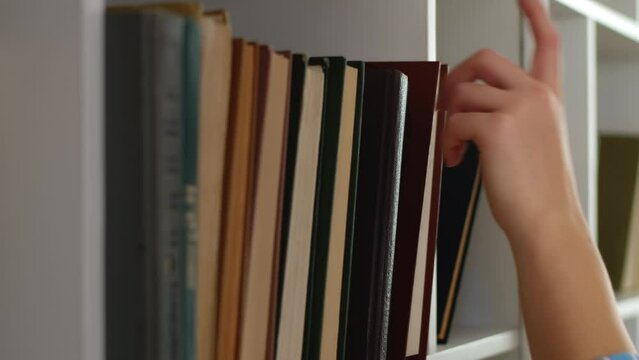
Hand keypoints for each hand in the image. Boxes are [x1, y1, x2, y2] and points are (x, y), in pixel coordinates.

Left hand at [441, 0, 583, 242]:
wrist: (547, 222)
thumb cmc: (538, 190)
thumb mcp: (534, 142)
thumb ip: (511, 116)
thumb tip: (467, 109)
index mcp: (547, 98)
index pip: (546, 43)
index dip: (535, 14)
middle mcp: (536, 96)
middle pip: (484, 57)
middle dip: (457, 76)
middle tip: (449, 105)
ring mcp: (518, 108)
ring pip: (463, 91)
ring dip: (448, 118)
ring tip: (453, 146)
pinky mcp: (496, 127)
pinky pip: (453, 120)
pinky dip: (445, 140)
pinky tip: (455, 158)